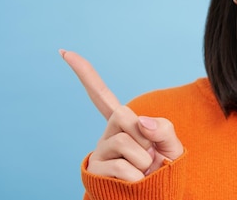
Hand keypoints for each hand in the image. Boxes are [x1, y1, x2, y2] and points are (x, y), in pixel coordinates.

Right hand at [60, 49, 183, 181]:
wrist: (155, 196)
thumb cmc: (162, 170)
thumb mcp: (172, 146)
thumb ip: (164, 129)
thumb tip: (140, 122)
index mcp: (123, 123)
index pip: (102, 95)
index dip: (85, 73)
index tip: (64, 51)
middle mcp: (107, 134)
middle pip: (125, 117)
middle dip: (145, 135)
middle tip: (149, 153)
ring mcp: (99, 152)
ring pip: (126, 144)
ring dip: (145, 161)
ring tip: (143, 171)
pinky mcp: (96, 172)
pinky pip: (124, 169)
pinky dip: (139, 178)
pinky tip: (136, 182)